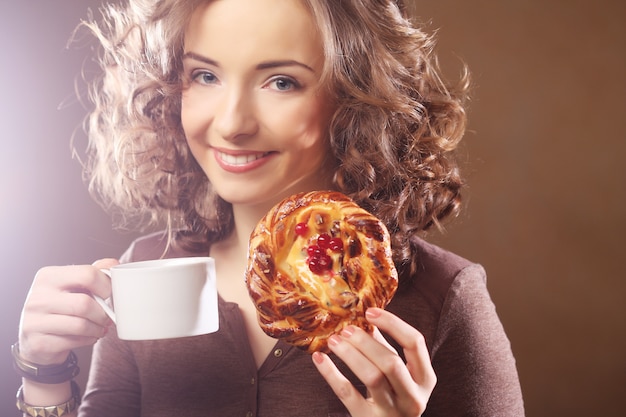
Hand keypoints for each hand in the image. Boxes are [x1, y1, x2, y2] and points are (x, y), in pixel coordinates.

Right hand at [18, 258, 117, 364]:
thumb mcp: (72, 285)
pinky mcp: (38, 343)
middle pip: (84, 304)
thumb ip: (93, 273)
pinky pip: (74, 341)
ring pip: (81, 325)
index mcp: (48, 276)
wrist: (35, 337)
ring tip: (99, 328)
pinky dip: (88, 340)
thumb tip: (113, 263)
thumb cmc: (60, 307)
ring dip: (97, 328)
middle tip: (106, 317)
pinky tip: (88, 336)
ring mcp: (34, 321)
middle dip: (102, 313)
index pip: (87, 274)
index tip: (108, 294)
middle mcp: (38, 297)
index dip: (106, 286)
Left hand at [312, 308, 435, 416]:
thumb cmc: (394, 397)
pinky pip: (347, 393)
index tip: (369, 311)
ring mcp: (392, 411)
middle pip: (391, 362)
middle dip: (366, 342)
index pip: (415, 342)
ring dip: (350, 354)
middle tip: (346, 329)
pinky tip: (319, 358)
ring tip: (333, 340)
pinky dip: (331, 373)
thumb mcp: (398, 373)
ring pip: (372, 377)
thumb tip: (364, 317)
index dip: (392, 323)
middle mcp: (413, 397)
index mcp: (425, 378)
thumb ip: (385, 346)